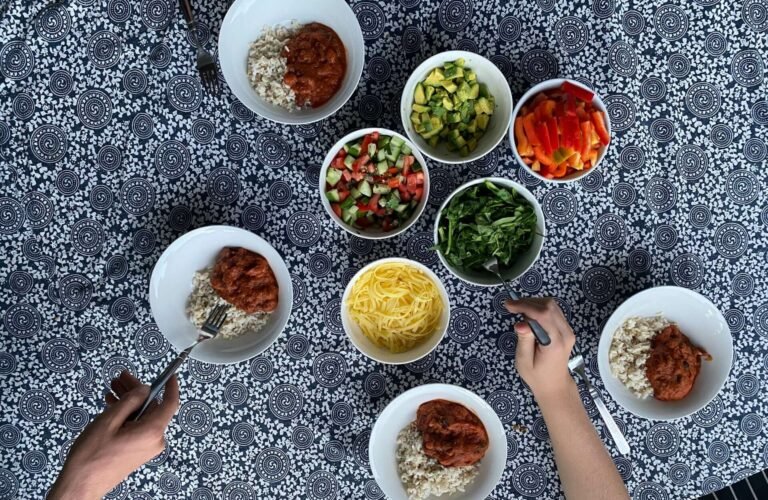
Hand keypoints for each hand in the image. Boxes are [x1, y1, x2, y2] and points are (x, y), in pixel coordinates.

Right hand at [48, 371, 178, 499]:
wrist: (80, 485)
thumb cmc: (91, 455)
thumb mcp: (109, 420)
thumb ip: (130, 401)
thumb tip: (145, 389)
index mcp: (152, 431)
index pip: (170, 403)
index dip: (170, 386)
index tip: (169, 375)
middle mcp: (154, 440)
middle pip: (152, 407)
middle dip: (136, 391)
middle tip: (121, 378)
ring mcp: (146, 447)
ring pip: (142, 416)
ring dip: (128, 402)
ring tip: (112, 388)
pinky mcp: (137, 451)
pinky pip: (137, 427)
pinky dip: (126, 415)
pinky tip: (112, 404)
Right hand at [505, 298, 575, 401]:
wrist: (555, 385)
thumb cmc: (537, 376)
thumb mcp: (524, 362)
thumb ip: (524, 341)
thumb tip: (521, 324)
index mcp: (555, 343)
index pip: (543, 315)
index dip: (525, 306)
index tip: (509, 305)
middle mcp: (566, 334)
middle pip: (549, 306)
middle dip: (528, 302)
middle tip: (512, 307)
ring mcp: (568, 330)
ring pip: (552, 306)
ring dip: (534, 303)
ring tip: (519, 310)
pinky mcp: (566, 329)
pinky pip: (554, 311)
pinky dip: (540, 308)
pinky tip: (529, 315)